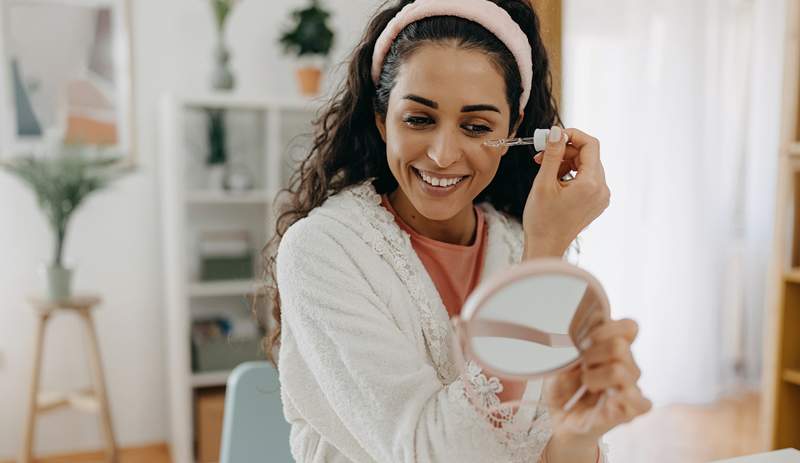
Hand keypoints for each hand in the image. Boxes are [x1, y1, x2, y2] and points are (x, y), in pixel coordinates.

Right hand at [522, 127, 609, 258]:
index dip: (572, 135)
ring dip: (566, 162)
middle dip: (565, 151)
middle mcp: (602, 190)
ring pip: (587, 166)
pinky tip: (555, 181)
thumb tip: (557, 131)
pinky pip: (587, 179)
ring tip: (545, 170)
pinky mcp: (596, 202)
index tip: (553, 137)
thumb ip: (553, 154)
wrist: (546, 246)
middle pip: (588, 155)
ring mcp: (601, 197)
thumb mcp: (543, 183)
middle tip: (542, 155)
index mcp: (591, 184)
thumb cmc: (542, 220)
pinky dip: (571, 174)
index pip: (590, 145)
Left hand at [544, 319, 651, 442]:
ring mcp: (630, 389)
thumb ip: (574, 342)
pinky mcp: (630, 412)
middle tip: (581, 366)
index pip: (629, 328)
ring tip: (586, 383)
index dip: (607, 328)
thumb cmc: (563, 386)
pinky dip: (620, 398)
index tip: (584, 341)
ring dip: (595, 376)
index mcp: (613, 349)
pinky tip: (605, 398)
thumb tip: (587, 322)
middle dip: (593, 354)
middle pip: (620, 346)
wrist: (559, 418)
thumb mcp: (560, 359)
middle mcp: (627, 366)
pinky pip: (642, 402)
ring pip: (621, 370)